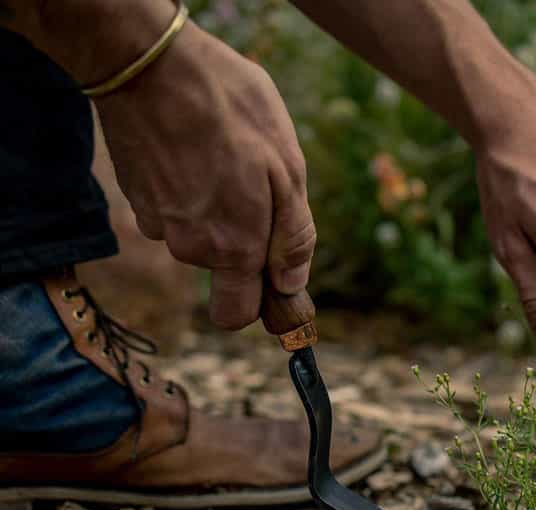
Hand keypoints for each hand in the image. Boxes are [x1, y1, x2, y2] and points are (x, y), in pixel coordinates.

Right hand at [94, 21, 314, 329]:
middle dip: (244, 240)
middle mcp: (190, 248)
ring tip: (223, 156)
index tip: (271, 280)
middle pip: (224, 267)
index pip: (236, 315)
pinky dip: (187, 190)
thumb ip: (292, 237)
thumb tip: (290, 284)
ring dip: (217, 208)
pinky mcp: (136, 198)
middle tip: (255, 186)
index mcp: (232, 248)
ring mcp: (157, 224)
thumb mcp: (288, 169)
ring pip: (199, 235)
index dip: (257, 303)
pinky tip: (193, 150)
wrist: (149, 62)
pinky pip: (174, 210)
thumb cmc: (231, 110)